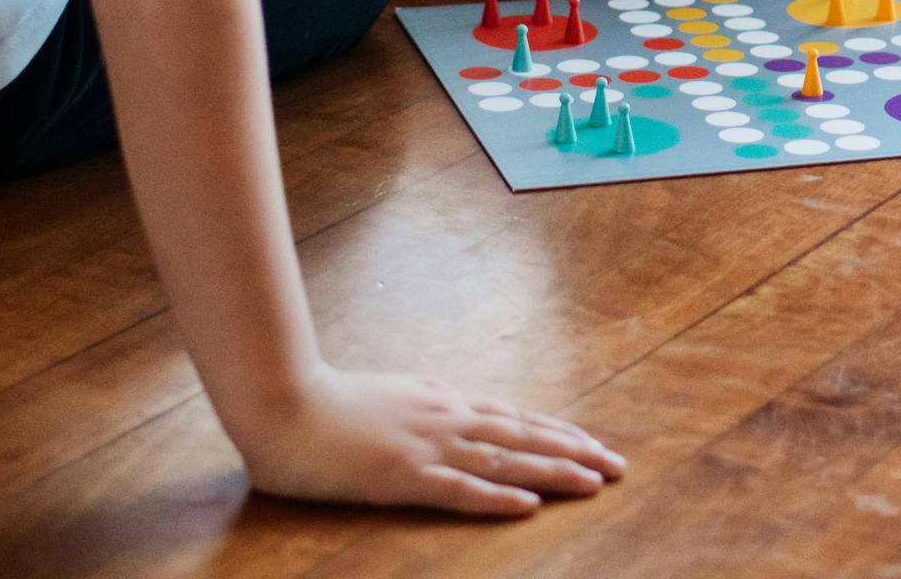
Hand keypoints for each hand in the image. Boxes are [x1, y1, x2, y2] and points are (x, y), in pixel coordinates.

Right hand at [231, 366, 623, 514]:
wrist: (283, 401)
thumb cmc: (325, 402)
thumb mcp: (388, 393)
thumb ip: (420, 398)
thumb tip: (447, 396)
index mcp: (440, 401)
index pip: (511, 418)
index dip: (554, 432)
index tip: (590, 443)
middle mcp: (445, 419)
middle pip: (523, 436)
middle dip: (574, 450)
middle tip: (618, 465)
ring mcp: (427, 446)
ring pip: (505, 460)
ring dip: (554, 471)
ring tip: (596, 482)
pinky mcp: (403, 475)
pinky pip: (459, 490)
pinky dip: (496, 497)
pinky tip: (528, 506)